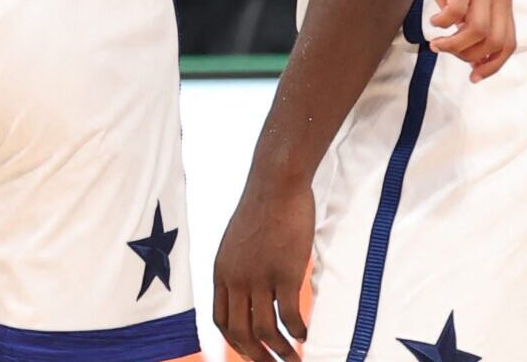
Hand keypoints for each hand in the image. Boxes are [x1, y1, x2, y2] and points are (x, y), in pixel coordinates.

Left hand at [212, 171, 314, 361]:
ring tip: (294, 359)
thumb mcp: (238, 240)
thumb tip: (252, 290)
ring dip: (281, 352)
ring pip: (265, 331)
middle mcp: (235, 279)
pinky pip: (289, 316)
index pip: (220, 320)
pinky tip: (306, 335)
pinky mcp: (284, 273)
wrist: (275, 182)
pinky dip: (297, 332)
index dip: (235, 342)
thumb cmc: (262, 206)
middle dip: (256, 356)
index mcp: (221, 271)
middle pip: (239, 333)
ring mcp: (258, 277)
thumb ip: (240, 267)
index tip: (251, 352)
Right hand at [409, 0, 514, 80]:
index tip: (474, 75)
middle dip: (469, 55)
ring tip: (436, 42)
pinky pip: (458, 10)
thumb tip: (467, 53)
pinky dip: (444, 22)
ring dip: (453, 44)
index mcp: (502, 0)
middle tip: (447, 51)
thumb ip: (469, 22)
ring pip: (477, 29)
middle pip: (494, 40)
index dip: (493, 64)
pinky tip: (434, 21)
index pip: (508, 43)